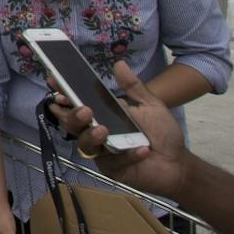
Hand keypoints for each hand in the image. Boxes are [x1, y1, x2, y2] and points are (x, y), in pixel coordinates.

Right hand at [46, 60, 188, 196]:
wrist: (178, 162)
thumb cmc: (162, 133)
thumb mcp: (150, 106)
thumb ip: (133, 87)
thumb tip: (119, 63)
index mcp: (103, 115)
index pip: (77, 104)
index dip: (64, 94)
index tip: (54, 82)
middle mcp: (97, 133)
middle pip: (73, 125)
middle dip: (72, 116)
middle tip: (85, 110)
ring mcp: (103, 153)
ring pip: (85, 145)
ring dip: (91, 137)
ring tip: (103, 130)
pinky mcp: (113, 170)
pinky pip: (113, 162)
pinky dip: (127, 155)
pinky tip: (141, 150)